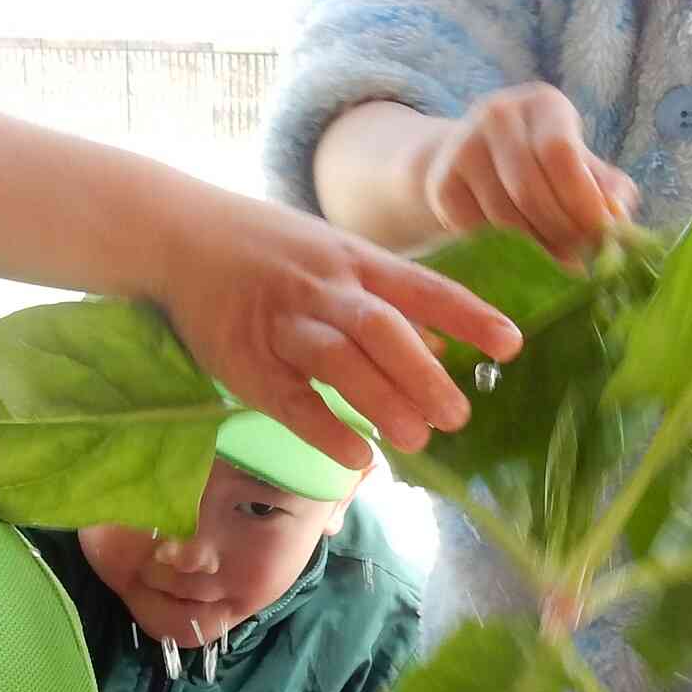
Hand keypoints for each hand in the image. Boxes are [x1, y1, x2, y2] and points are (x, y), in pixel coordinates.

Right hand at [140, 186, 521, 467]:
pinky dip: (322, 428)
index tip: (511, 345)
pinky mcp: (245, 360)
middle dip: (423, 373)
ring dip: (380, 401)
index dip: (468, 316)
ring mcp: (284, 324)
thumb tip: (442, 341)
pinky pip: (288, 397)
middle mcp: (324, 289)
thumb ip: (386, 298)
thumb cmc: (271, 250)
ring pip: (338, 359)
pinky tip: (356, 456)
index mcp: (356, 260)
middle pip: (381, 328)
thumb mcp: (335, 256)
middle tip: (459, 417)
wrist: (180, 234)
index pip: (422, 288)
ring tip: (416, 441)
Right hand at [417, 84, 638, 263]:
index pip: (560, 154)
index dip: (582, 201)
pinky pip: (476, 232)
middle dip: (561, 233)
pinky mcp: (441, 184)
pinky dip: (503, 252)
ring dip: (535, 250)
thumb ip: (610, 191)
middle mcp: (498, 114)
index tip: (600, 236)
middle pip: (530, 190)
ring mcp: (462, 147)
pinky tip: (520, 254)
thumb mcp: (583, 167)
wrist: (475, 162)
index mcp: (543, 104)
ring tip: (556, 262)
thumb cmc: (546, 168)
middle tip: (580, 261)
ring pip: (503, 218)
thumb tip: (618, 221)